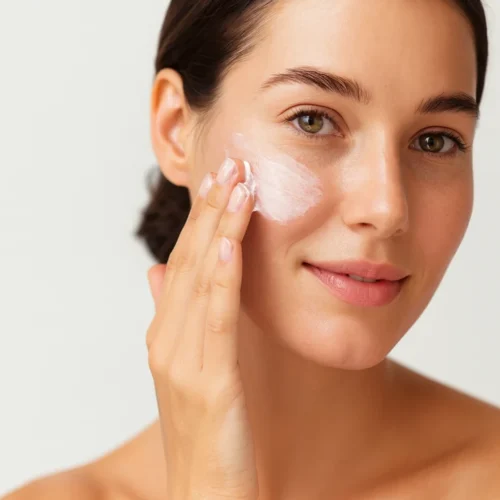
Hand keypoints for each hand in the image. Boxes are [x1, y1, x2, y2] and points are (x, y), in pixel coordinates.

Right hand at [146, 158, 257, 499]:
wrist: (205, 492)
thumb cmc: (206, 429)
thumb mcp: (187, 367)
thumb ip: (172, 317)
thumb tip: (158, 272)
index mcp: (165, 334)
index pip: (183, 263)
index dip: (200, 220)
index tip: (218, 181)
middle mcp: (167, 339)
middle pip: (188, 261)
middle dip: (209, 211)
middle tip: (230, 165)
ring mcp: (181, 359)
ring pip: (199, 280)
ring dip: (217, 229)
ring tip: (236, 185)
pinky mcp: (207, 380)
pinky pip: (214, 318)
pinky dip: (219, 277)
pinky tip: (227, 243)